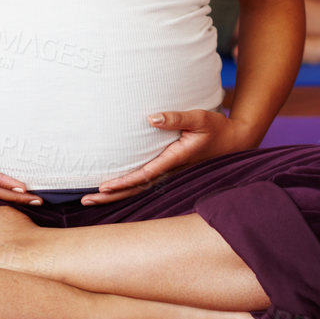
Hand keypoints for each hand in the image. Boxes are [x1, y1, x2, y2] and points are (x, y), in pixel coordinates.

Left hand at [85, 109, 249, 204]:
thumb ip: (176, 117)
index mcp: (175, 160)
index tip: (104, 186)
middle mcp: (170, 172)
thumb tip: (151, 117)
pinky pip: (145, 184)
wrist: (234, 142)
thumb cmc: (216, 128)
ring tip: (91, 200)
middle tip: (86, 201)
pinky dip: (127, 189)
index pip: (145, 175)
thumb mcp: (200, 117)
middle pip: (137, 189)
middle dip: (112, 196)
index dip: (124, 182)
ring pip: (139, 189)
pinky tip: (113, 190)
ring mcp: (170, 174)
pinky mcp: (170, 171)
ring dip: (116, 195)